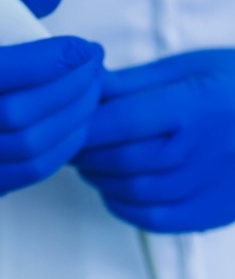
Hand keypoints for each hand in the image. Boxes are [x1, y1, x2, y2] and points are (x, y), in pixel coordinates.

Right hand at [0, 0, 103, 196]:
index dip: (43, 61)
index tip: (83, 47)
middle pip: (14, 114)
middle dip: (69, 88)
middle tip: (95, 66)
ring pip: (26, 147)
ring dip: (73, 118)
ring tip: (92, 91)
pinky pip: (27, 172)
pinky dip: (62, 147)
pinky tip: (76, 122)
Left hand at [73, 49, 234, 231]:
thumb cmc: (234, 83)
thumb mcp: (186, 67)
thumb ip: (134, 82)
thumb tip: (89, 86)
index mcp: (195, 106)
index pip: (122, 120)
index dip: (85, 123)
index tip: (67, 119)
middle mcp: (203, 150)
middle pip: (121, 158)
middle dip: (84, 151)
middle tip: (70, 140)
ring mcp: (210, 185)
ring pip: (132, 191)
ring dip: (98, 176)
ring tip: (88, 160)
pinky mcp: (213, 210)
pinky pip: (155, 218)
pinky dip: (122, 205)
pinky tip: (113, 188)